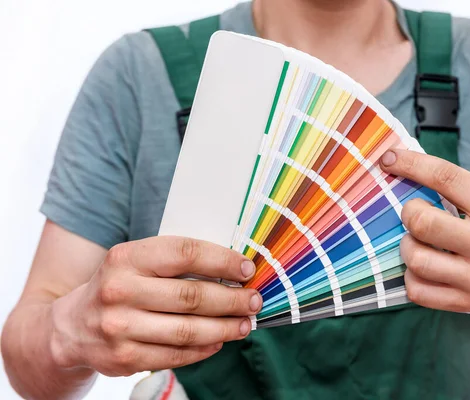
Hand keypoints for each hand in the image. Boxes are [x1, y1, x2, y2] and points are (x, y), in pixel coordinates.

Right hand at [49, 236, 261, 376]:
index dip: (222, 260)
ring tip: (245, 324)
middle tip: (254, 300)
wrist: (71, 327)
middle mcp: (119, 291)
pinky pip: (176, 355)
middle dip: (231, 299)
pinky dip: (204, 349)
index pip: (184, 253)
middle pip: (191, 296)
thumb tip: (232, 269)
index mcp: (126, 257)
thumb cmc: (118, 286)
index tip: (247, 268)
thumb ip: (175, 261)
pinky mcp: (124, 359)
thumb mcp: (135, 262)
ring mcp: (119, 328)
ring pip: (187, 330)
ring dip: (224, 327)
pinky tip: (219, 341)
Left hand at [380, 149, 469, 324]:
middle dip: (409, 209)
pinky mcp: (466, 303)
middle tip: (416, 210)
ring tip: (419, 239)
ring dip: (407, 243)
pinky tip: (423, 265)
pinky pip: (417, 290)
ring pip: (414, 257)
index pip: (444, 177)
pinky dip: (411, 275)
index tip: (389, 159)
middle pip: (419, 220)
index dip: (409, 163)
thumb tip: (423, 180)